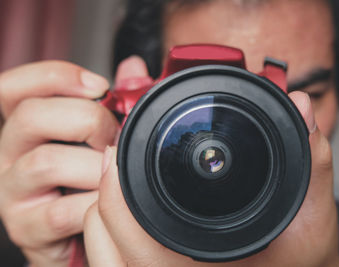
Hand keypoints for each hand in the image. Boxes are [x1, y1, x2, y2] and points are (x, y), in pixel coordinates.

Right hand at [0, 61, 121, 266]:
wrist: (81, 234)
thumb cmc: (88, 180)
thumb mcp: (99, 136)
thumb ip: (114, 102)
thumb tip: (134, 70)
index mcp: (27, 128)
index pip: (13, 88)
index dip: (53, 77)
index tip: (99, 86)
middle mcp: (10, 155)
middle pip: (31, 116)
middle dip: (87, 120)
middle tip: (112, 138)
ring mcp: (13, 192)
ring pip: (46, 163)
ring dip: (93, 166)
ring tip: (111, 175)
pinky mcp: (26, 228)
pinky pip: (61, 211)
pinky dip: (93, 205)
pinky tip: (104, 203)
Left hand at [83, 60, 338, 266]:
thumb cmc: (302, 259)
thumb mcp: (314, 217)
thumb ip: (312, 159)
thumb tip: (300, 105)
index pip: (136, 244)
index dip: (115, 195)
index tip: (116, 154)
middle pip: (109, 247)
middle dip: (105, 197)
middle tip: (113, 159)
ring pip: (106, 256)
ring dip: (105, 216)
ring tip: (117, 181)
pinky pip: (115, 261)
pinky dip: (112, 233)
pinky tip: (128, 207)